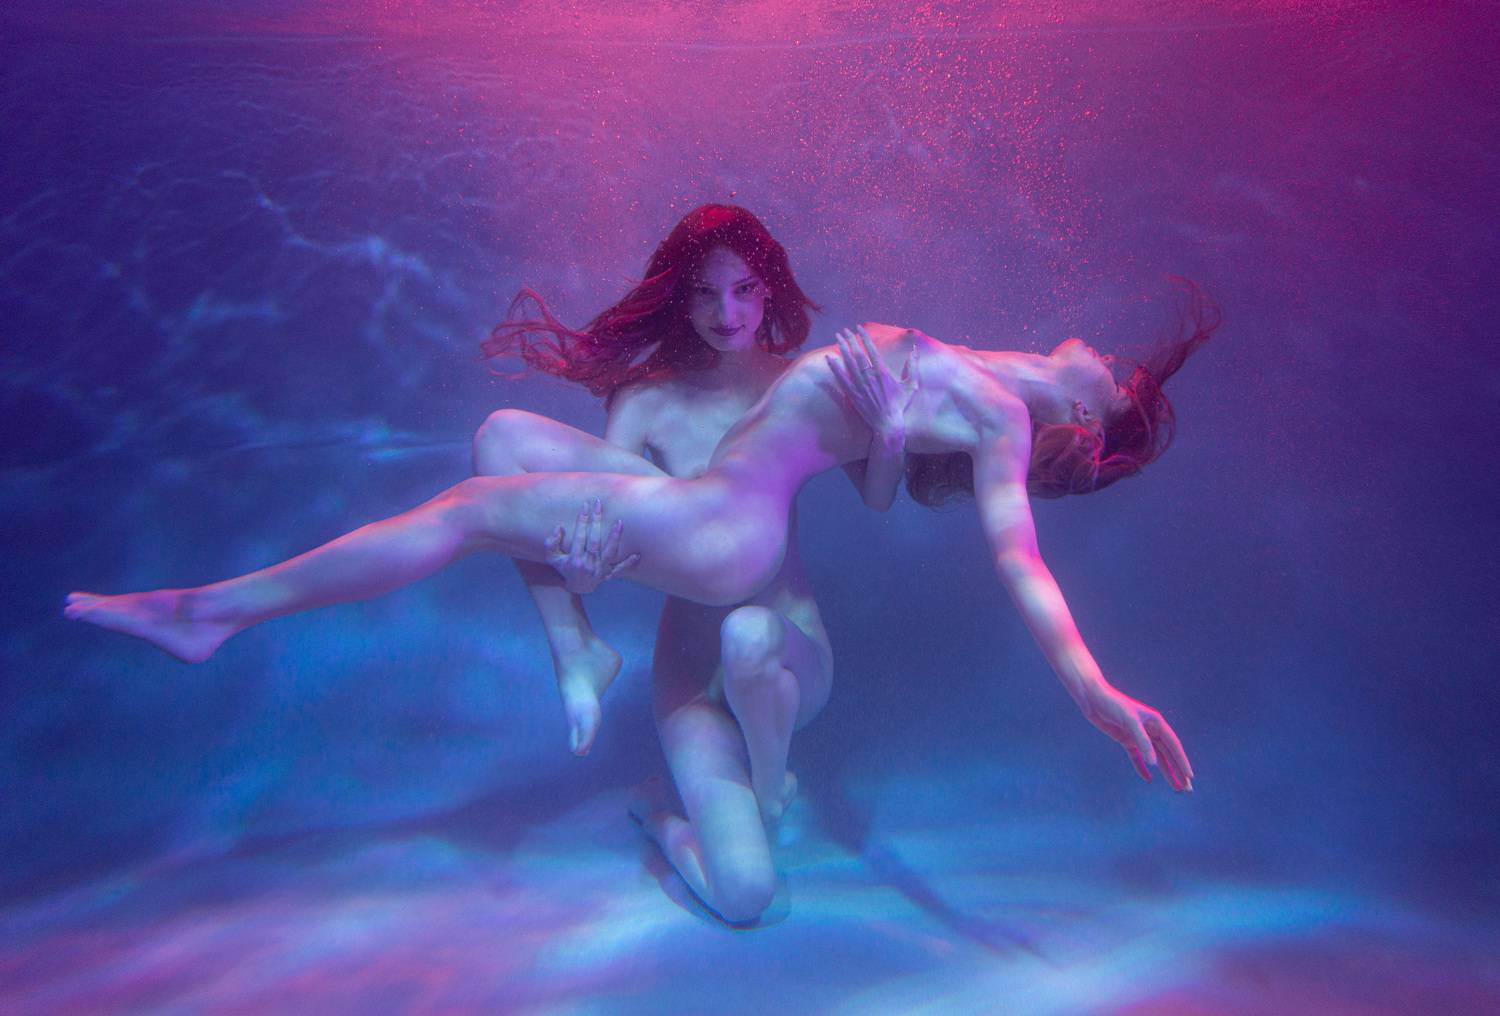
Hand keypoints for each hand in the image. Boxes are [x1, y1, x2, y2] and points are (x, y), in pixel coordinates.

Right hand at [545, 498, 639, 593]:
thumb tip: (559, 528)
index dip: (582, 520)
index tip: (585, 505)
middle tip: (599, 505)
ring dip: (615, 537)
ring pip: (609, 552)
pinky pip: (619, 570)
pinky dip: (628, 564)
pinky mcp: (608, 574)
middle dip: (596, 521)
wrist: (576, 587)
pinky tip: (637, 555)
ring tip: (620, 522)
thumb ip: (551, 543)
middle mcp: (588, 564)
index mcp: (574, 559)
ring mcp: (599, 570)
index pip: (579, 536)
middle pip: (594, 540)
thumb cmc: (564, 568)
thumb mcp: (552, 558)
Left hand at [825, 325, 918, 441]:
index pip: (871, 350)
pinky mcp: (853, 395)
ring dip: (842, 349)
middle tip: (844, 330)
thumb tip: (915, 350)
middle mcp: (870, 377)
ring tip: (837, 338)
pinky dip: (835, 368)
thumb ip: (913, 367)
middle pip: (858, 354)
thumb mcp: (911, 386)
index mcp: (883, 373)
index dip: (864, 338)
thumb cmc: (900, 405)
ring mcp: (860, 386)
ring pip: (849, 364)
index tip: (858, 328)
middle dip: (850, 340)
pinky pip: (841, 379)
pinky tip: (829, 358)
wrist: (887, 424)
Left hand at [1079, 682, 1194, 791]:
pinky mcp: (1125, 739)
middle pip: (1168, 754)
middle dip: (1178, 771)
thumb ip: (1143, 742)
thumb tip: (1154, 764)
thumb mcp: (1130, 722)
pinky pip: (1136, 757)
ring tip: (1175, 788)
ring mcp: (1138, 736)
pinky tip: (1148, 779)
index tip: (1190, 776)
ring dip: (1166, 772)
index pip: (1173, 745)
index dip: (1182, 761)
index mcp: (1156, 722)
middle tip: (1187, 789)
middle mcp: (1150, 729)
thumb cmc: (1114, 706)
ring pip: (1156, 757)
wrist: (1093, 699)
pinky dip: (1142, 768)